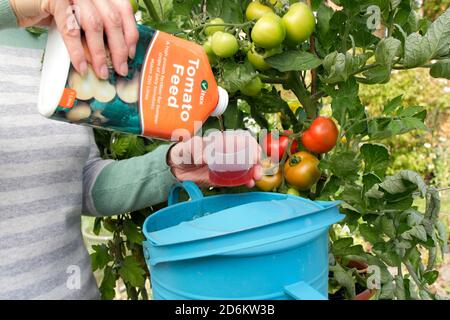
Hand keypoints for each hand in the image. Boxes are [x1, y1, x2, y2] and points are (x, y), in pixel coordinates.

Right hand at [10, 0, 138, 78]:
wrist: (23, 3)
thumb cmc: (56, 11)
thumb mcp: (83, 16)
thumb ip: (101, 27)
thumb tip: (119, 54)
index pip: (124, 10)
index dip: (130, 33)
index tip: (130, 53)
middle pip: (112, 19)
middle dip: (118, 48)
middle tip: (121, 69)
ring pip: (94, 25)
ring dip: (100, 53)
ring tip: (102, 72)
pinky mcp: (55, 0)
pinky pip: (70, 30)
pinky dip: (77, 51)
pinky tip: (82, 67)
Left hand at [167, 134, 262, 187]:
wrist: (179, 168)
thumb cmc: (184, 153)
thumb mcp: (187, 148)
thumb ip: (194, 148)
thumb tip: (204, 156)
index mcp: (220, 141)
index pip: (239, 139)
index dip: (249, 144)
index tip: (252, 153)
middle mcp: (227, 151)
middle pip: (247, 152)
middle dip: (256, 158)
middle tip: (257, 166)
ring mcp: (228, 164)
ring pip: (246, 164)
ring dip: (255, 169)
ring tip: (256, 176)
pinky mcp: (226, 176)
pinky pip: (239, 177)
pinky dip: (247, 179)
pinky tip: (250, 183)